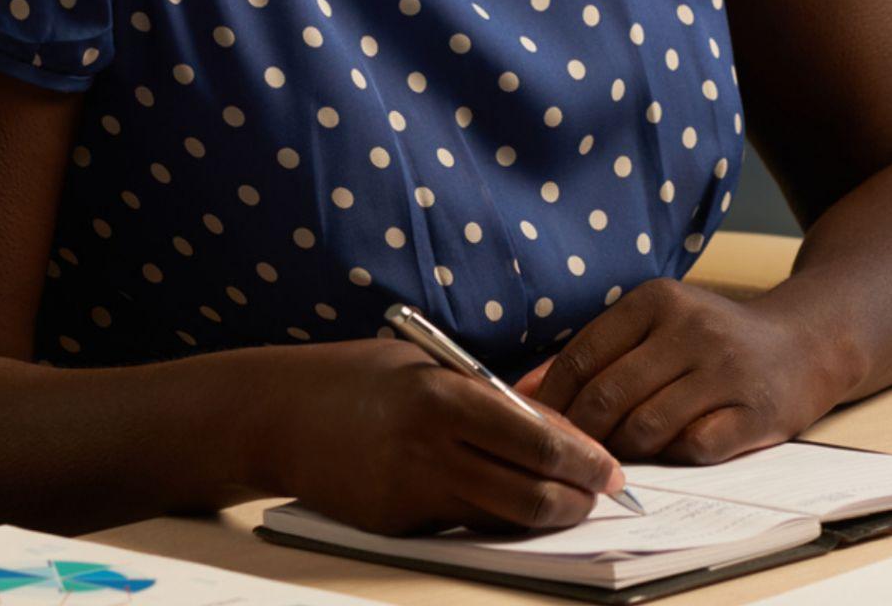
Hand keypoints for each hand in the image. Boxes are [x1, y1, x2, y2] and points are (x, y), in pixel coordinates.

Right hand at [250, 336, 629, 535]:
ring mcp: (411, 494)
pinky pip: (458, 524)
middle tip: (602, 495)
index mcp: (443, 398)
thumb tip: (544, 428)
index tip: (611, 468)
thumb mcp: (423, 366)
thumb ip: (479, 395)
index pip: (534, 437)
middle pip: (527, 492)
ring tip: (569, 504)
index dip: (581, 458)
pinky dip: (490, 515)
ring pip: (499, 517)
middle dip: (575, 498)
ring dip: (542, 515)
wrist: (279, 414)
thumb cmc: (356, 376)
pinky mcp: (395, 525)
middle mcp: (431, 450)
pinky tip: (509, 502)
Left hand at [512, 278, 844, 464]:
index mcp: (658, 299)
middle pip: (610, 394)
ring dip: (623, 451)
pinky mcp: (753, 413)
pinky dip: (671, 458)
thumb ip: (596, 352)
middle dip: (582, 433)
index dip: (553, 398)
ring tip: (617, 457)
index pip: (585, 354)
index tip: (539, 425)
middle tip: (573, 454)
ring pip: (646, 426)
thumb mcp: (656, 325)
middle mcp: (691, 328)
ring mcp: (725, 370)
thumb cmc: (711, 340)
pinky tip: (668, 453)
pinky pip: (692, 447)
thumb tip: (522, 391)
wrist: (801, 345)